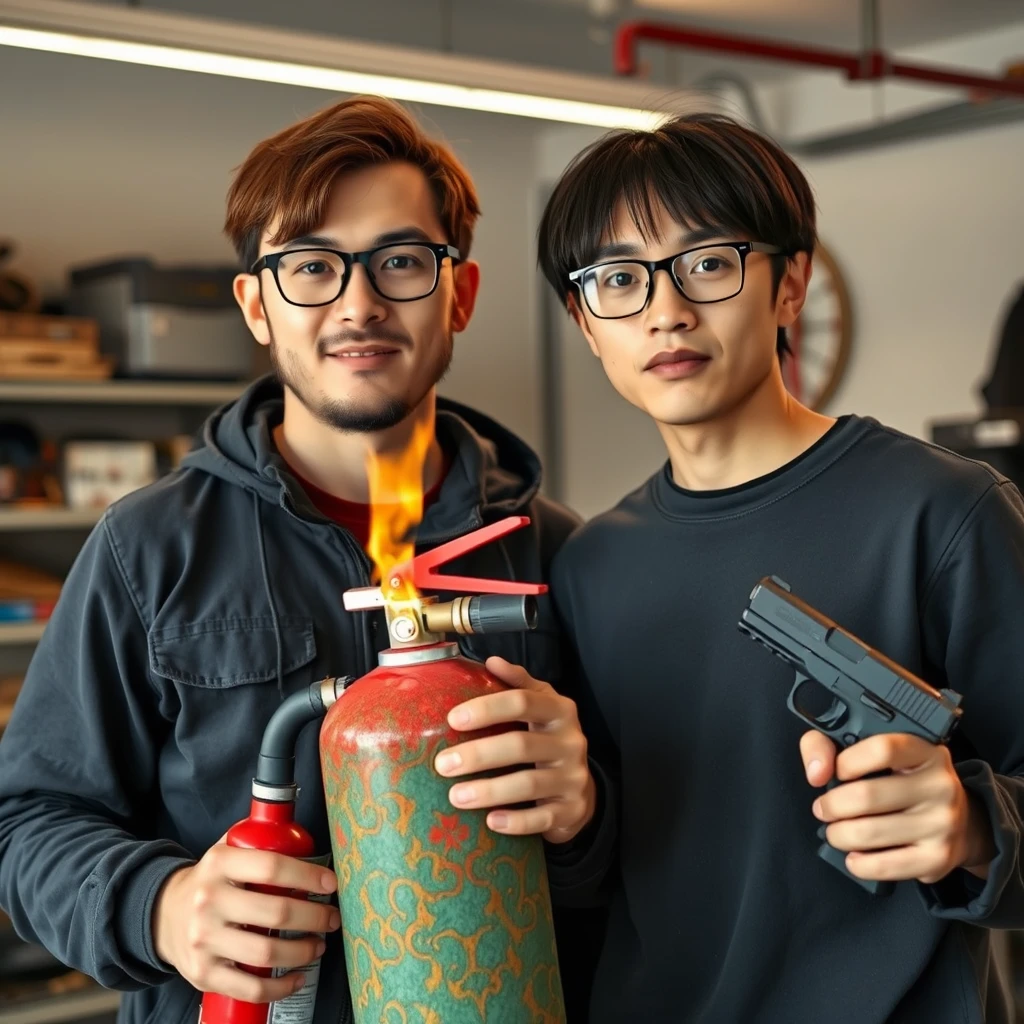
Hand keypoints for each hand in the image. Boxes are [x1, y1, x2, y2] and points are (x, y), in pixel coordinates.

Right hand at [153, 841, 339, 1002]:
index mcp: (219, 864)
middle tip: (331, 919)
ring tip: (318, 945)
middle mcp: (209, 901)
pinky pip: (249, 987)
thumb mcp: (225, 850)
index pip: (272, 867)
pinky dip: (279, 987)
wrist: (161, 914)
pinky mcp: (202, 973)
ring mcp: (203, 940)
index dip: (307, 876)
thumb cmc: (209, 881)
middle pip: (276, 912)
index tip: (330, 884)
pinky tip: (297, 978)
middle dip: (315, 917)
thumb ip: (257, 839)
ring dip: (302, 951)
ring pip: (266, 952)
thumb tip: (302, 835)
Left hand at [434, 656, 594, 843]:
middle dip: (479, 754)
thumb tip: (491, 661)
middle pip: (521, 745)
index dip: (488, 708)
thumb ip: (518, 683)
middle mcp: (570, 741)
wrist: (580, 788)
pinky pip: (543, 818)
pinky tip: (490, 822)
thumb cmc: (548, 738)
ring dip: (489, 790)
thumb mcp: (541, 705)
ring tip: (455, 796)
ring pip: (530, 783)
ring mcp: (573, 777)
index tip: (453, 719)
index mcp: (559, 710)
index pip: (523, 701)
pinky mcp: (572, 809)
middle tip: (443, 764)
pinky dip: (516, 821)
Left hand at [801, 730, 994, 884]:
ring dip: (839, 835)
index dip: (847, 762)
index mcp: (923, 751)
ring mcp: (942, 823)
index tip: (836, 772)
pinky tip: (854, 855)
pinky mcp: (937, 858)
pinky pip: (884, 866)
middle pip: (867, 795)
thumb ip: (827, 745)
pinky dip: (859, 863)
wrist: (961, 824)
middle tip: (824, 809)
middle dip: (832, 805)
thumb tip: (816, 773)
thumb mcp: (872, 751)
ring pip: (869, 832)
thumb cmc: (902, 781)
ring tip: (836, 831)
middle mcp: (939, 785)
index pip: (881, 749)